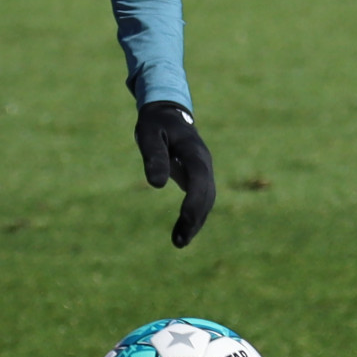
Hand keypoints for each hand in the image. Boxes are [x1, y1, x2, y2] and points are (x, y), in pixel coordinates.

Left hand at [136, 99, 214, 247]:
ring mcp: (204, 171)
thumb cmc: (155, 124)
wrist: (168, 114)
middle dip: (195, 218)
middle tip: (179, 241)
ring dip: (196, 222)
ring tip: (179, 242)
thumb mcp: (148, 134)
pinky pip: (202, 199)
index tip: (184, 219)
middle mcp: (204, 162)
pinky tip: (184, 232)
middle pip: (207, 194)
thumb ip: (153, 156)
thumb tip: (156, 185)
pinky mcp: (199, 177)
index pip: (199, 177)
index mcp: (193, 150)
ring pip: (207, 200)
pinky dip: (195, 216)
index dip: (194, 199)